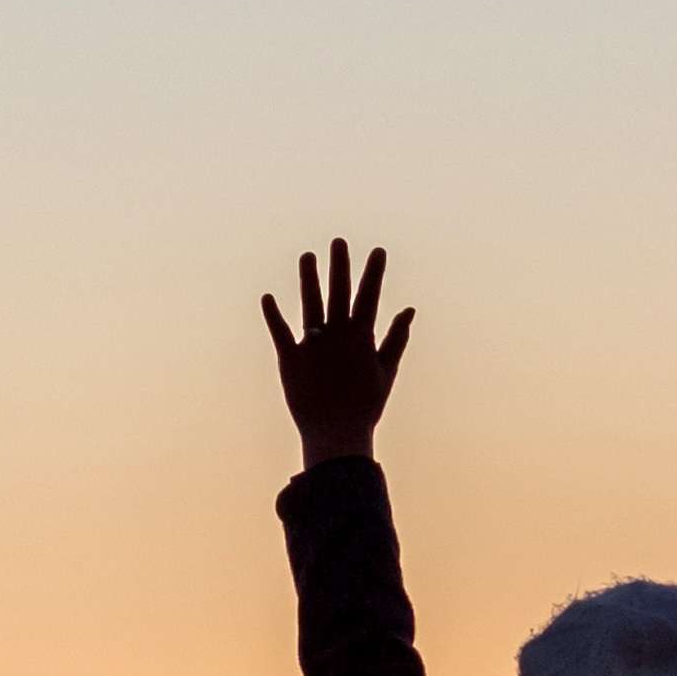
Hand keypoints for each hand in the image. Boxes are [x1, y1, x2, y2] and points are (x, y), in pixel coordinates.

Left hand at [259, 239, 413, 468]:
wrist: (337, 434)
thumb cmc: (365, 406)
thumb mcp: (387, 371)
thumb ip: (397, 338)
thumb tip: (408, 310)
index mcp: (361, 338)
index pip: (370, 298)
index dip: (374, 273)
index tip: (378, 250)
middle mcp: (337, 336)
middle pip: (339, 293)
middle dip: (340, 266)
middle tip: (339, 241)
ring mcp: (313, 345)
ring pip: (310, 305)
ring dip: (308, 279)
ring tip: (307, 256)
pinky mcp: (290, 358)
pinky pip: (280, 332)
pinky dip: (273, 314)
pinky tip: (268, 297)